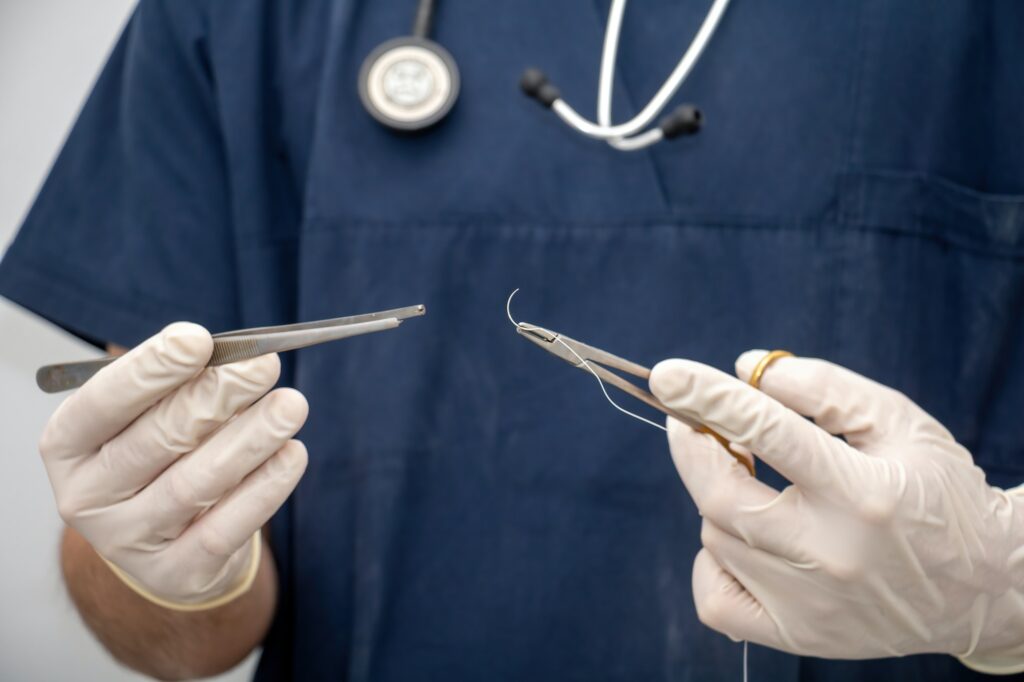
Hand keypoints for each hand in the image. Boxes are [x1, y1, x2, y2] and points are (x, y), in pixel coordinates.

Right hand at [40, 323, 307, 607]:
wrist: (168, 543)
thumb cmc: (162, 458)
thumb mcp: (154, 415)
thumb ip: (183, 384)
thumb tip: (235, 356)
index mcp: (67, 446)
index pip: (102, 403)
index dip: (150, 370)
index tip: (197, 340)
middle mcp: (86, 497)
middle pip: (156, 440)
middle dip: (217, 397)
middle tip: (265, 367)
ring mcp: (127, 542)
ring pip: (194, 484)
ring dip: (251, 439)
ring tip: (291, 406)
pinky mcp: (175, 574)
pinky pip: (226, 527)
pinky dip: (265, 487)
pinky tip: (292, 454)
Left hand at [649, 352, 1023, 672]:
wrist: (984, 587)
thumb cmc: (936, 492)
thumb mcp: (898, 423)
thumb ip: (823, 389)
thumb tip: (744, 368)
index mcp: (862, 494)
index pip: (769, 434)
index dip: (710, 399)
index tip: (668, 375)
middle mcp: (832, 555)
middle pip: (722, 497)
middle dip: (693, 448)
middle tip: (691, 419)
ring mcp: (810, 605)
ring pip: (718, 537)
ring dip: (718, 497)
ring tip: (754, 481)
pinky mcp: (799, 637)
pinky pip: (714, 598)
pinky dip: (712, 561)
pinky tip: (743, 540)